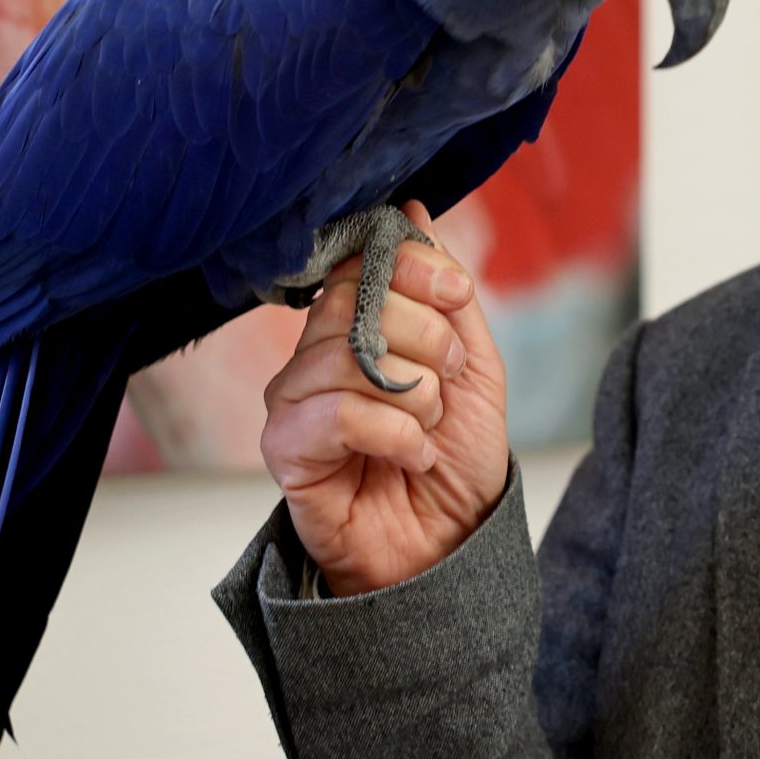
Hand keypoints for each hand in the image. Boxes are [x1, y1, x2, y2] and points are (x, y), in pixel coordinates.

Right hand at [259, 201, 509, 595]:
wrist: (451, 546)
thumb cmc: (456, 459)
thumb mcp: (474, 365)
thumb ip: (446, 293)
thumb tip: (415, 212)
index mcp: (354, 327)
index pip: (360, 262)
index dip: (412, 266)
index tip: (458, 294)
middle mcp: (314, 356)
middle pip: (351, 302)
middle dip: (425, 335)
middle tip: (451, 379)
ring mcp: (294, 402)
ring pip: (344, 355)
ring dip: (414, 391)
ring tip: (430, 425)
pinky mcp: (285, 451)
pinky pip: (335, 413)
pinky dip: (394, 433)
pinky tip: (411, 456)